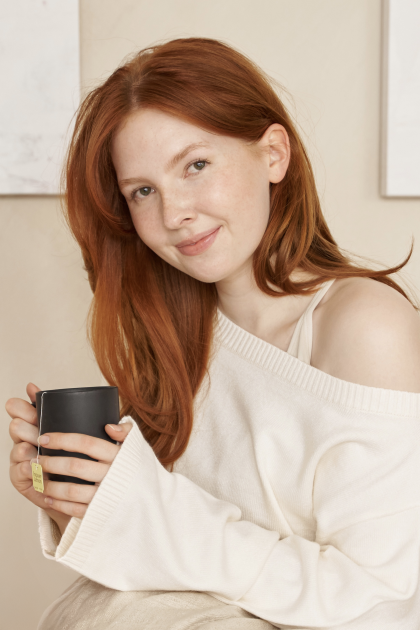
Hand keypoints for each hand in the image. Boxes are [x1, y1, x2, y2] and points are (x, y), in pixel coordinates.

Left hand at [6, 383, 131, 534]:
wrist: (153, 504)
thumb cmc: (139, 471)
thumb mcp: (139, 448)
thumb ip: (127, 432)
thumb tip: (108, 426)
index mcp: (120, 455)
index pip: (86, 443)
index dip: (62, 439)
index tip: (43, 437)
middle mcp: (113, 475)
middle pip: (75, 466)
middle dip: (51, 461)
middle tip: (36, 458)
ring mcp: (107, 496)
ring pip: (72, 490)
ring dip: (51, 484)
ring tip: (38, 478)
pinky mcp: (102, 514)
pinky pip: (76, 509)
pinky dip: (59, 503)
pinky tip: (48, 497)